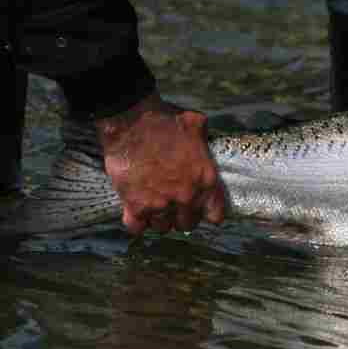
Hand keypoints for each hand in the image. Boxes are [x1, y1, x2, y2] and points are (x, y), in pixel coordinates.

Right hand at [95, 92, 226, 235]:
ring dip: (158, 219)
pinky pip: (137, 227)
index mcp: (206, 181)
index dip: (205, 212)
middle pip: (187, 224)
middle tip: (171, 203)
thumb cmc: (164, 120)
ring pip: (162, 228)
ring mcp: (161, 204)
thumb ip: (203, 143)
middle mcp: (186, 197)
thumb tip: (204, 142)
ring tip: (153, 206)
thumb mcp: (196, 127)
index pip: (214, 216)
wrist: (131, 120)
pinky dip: (136, 222)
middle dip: (180, 215)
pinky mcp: (135, 205)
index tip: (198, 207)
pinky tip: (136, 211)